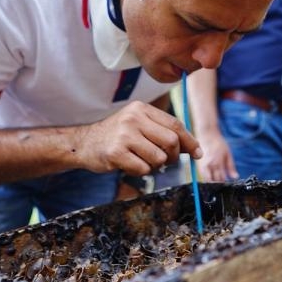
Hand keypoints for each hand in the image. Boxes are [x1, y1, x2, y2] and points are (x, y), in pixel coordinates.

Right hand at [78, 101, 201, 174]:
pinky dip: (141, 171)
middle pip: (171, 141)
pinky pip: (143, 169)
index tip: (197, 153)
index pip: (175, 124)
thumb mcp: (139, 126)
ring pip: (159, 158)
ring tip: (141, 160)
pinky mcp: (116, 153)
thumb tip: (195, 149)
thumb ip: (163, 133)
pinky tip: (129, 164)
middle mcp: (133, 118)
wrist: (84, 143)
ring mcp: (124, 135)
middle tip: (164, 160)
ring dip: (155, 165)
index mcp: (141, 109)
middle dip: (173, 156)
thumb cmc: (117, 136)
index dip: (189, 141)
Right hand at [196, 132, 237, 181]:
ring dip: (211, 182)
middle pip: (213, 181)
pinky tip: (210, 176)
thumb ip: (231, 167)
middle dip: (218, 183)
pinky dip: (206, 178)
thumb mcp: (228, 154)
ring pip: (206, 180)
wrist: (207, 134)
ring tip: (216, 181)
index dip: (225, 183)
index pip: (221, 179)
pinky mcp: (198, 164)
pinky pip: (202, 175)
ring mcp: (202, 165)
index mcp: (218, 163)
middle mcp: (209, 165)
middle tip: (222, 184)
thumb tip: (235, 177)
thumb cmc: (218, 143)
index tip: (227, 184)